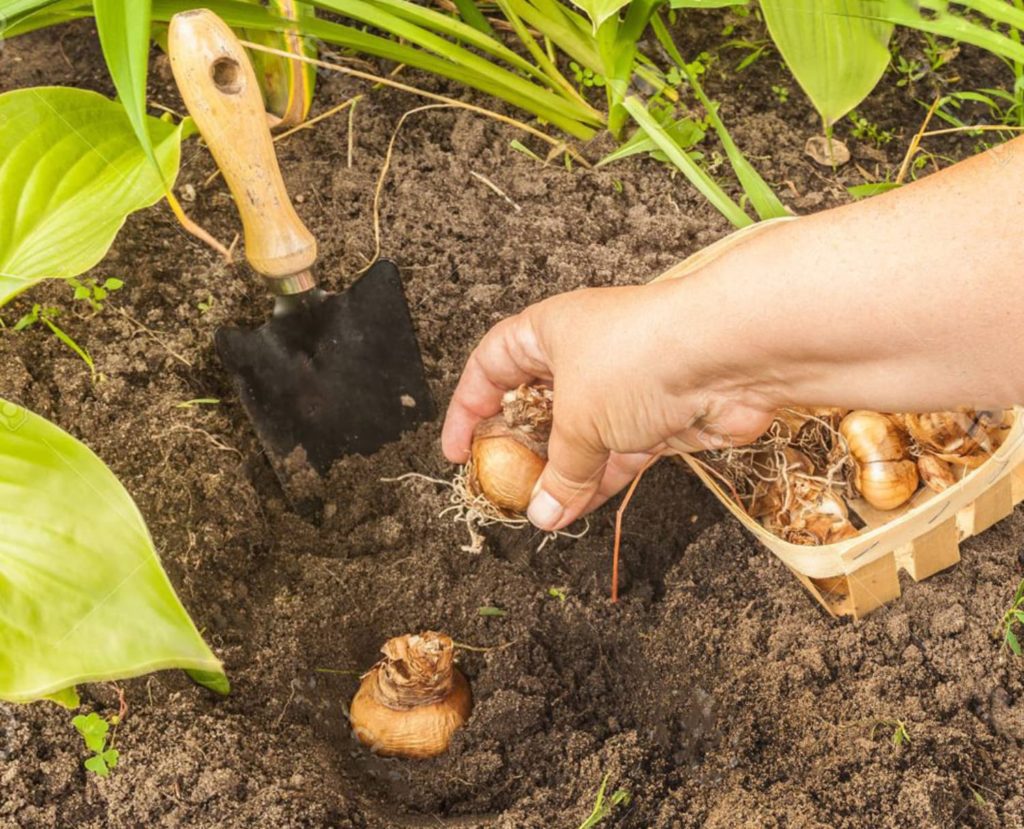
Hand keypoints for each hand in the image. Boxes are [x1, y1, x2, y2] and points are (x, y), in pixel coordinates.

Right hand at [441, 281, 778, 530]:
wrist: (728, 354)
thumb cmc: (638, 358)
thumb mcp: (578, 418)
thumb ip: (557, 470)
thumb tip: (541, 511)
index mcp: (549, 331)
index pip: (492, 366)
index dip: (468, 406)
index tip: (457, 449)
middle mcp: (584, 353)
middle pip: (536, 405)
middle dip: (520, 448)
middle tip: (502, 485)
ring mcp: (623, 386)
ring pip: (579, 436)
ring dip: (560, 474)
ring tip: (538, 511)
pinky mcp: (658, 417)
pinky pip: (617, 455)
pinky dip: (597, 481)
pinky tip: (574, 510)